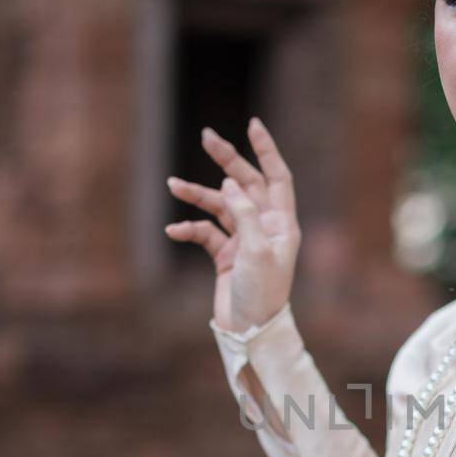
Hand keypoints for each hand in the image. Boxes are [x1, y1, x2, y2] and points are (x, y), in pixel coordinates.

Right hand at [164, 116, 301, 332]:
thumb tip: (228, 182)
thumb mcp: (255, 251)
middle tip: (206, 136)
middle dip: (226, 161)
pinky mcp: (225, 256)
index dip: (266, 151)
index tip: (252, 125)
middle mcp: (264, 228)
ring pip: (220, 206)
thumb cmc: (262, 293)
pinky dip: (189, 229)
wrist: (250, 331)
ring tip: (173, 184)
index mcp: (282, 224)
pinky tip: (174, 231)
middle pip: (245, 184)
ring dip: (197, 195)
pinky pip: (205, 233)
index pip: (277, 177)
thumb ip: (243, 214)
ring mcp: (244, 240)